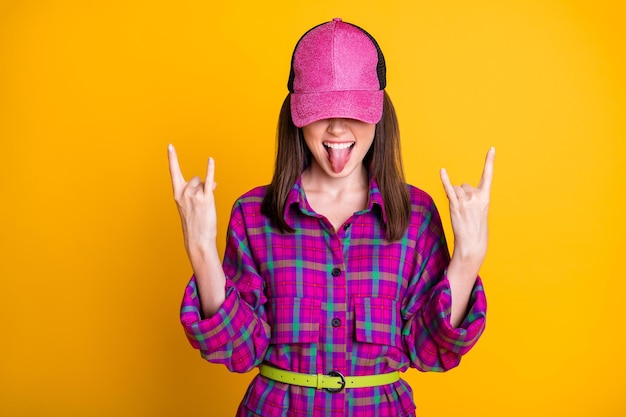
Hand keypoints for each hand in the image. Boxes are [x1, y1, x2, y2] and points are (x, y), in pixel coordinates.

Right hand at [168, 144, 217, 258]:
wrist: (198, 240)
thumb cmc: (195, 224)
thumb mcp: (192, 205)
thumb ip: (198, 191)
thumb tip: (212, 181)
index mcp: (177, 193)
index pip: (174, 172)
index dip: (172, 158)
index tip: (170, 145)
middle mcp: (184, 192)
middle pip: (196, 178)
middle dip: (201, 187)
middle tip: (200, 203)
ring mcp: (194, 195)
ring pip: (204, 182)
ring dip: (208, 191)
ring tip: (205, 206)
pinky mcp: (206, 199)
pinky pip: (208, 180)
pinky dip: (210, 169)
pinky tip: (211, 160)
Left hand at [440, 147, 494, 270]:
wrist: (472, 243)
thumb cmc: (475, 227)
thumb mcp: (480, 210)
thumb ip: (473, 197)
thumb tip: (460, 189)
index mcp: (485, 197)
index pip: (488, 175)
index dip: (489, 161)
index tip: (492, 148)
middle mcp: (477, 196)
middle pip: (464, 185)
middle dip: (462, 195)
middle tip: (465, 211)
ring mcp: (466, 201)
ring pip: (456, 189)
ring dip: (455, 198)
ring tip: (460, 212)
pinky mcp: (455, 205)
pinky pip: (449, 189)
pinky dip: (445, 180)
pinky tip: (442, 170)